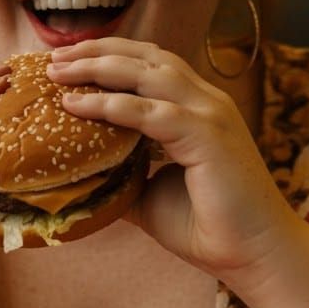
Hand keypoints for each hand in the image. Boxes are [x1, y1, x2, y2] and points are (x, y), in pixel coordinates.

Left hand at [48, 39, 295, 287]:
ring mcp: (210, 115)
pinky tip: (75, 105)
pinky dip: (110, 104)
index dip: (109, 56)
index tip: (66, 61)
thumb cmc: (208, 228)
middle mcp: (206, 102)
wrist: (254, 256)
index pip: (151, 64)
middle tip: (54, 58)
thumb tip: (80, 174)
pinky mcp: (207, 136)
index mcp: (198, 109)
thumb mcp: (150, 194)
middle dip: (98, 51)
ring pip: (148, 73)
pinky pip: (151, 111)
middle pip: (147, 56)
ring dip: (99, 68)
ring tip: (58, 72)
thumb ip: (122, 173)